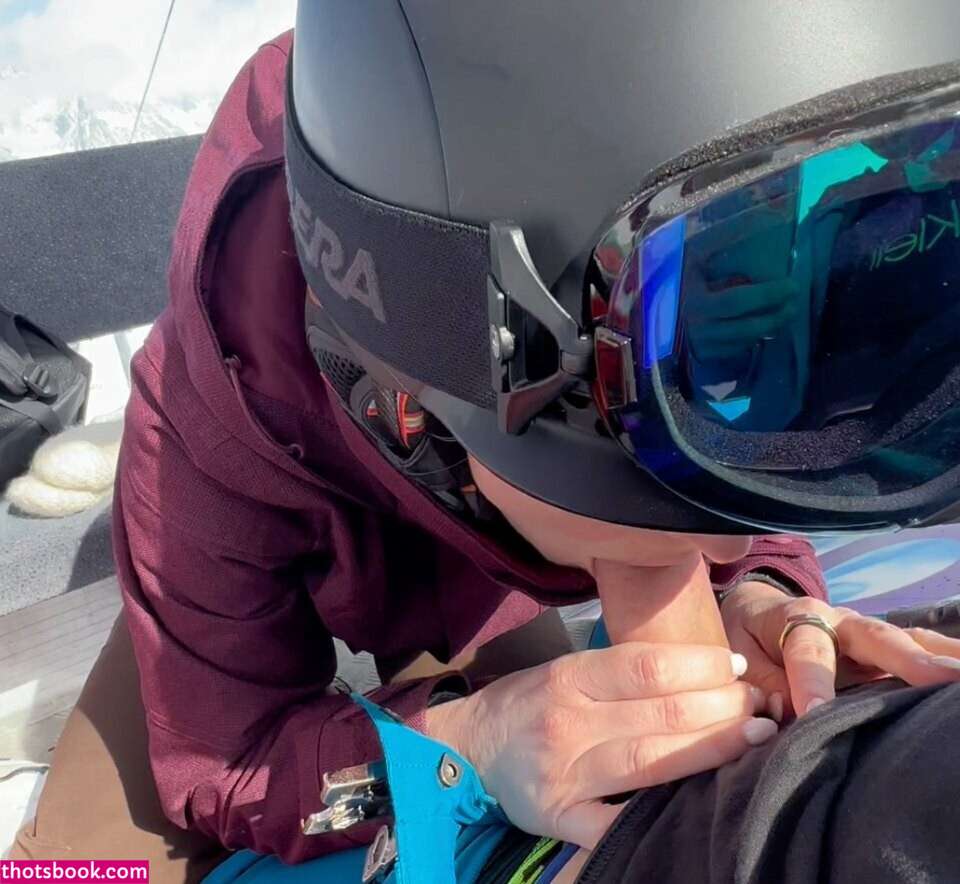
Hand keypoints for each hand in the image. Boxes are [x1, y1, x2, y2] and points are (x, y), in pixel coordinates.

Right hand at [424, 641, 775, 847]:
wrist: (469, 746)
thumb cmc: (530, 701)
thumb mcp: (566, 670)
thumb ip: (621, 672)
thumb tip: (700, 671)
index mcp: (569, 677)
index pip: (646, 666)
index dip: (700, 665)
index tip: (737, 666)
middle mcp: (568, 721)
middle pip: (659, 712)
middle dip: (721, 706)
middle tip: (760, 706)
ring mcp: (564, 773)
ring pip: (650, 762)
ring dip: (711, 749)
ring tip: (753, 738)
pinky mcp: (558, 817)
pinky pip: (611, 824)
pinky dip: (652, 818)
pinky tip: (698, 808)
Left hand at [721, 581, 959, 719]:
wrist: (756, 610)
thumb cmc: (747, 637)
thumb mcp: (738, 656)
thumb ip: (758, 685)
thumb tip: (783, 714)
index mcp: (795, 619)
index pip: (808, 651)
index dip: (812, 682)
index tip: (815, 713)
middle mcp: (839, 620)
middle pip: (877, 637)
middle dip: (909, 660)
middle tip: (943, 680)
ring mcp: (867, 634)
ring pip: (908, 641)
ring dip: (941, 659)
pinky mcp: (883, 650)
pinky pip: (918, 650)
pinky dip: (943, 658)